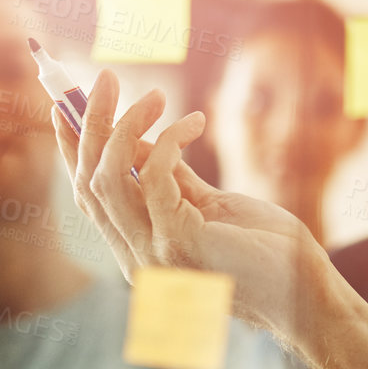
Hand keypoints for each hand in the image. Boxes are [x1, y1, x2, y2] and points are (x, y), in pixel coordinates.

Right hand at [52, 70, 332, 341]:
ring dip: (125, 125)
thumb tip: (141, 139)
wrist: (303, 291)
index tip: (64, 105)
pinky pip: (156, 177)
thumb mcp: (210, 207)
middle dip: (93, 125)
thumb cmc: (265, 248)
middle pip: (90, 182)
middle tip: (104, 77)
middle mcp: (134, 257)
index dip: (72, 150)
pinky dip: (170, 141)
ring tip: (155, 94)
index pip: (88, 195)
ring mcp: (153, 254)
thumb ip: (172, 180)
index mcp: (136, 250)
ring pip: (111, 178)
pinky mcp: (179, 242)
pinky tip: (194, 122)